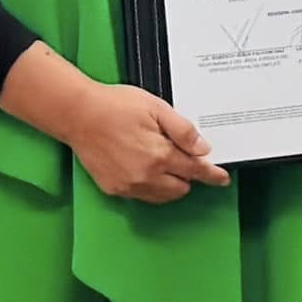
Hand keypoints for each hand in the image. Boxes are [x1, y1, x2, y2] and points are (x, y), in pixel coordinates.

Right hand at [67, 80, 229, 204]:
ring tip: (164, 159)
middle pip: (181, 187)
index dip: (212, 174)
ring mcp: (129, 186)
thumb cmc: (116, 105)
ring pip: (163, 195)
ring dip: (171, 183)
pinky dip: (151, 186)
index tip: (222, 178)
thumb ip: (182, 130)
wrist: (79, 114)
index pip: (195, 170)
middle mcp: (146, 176)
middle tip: (185, 156)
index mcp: (159, 155)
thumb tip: (203, 149)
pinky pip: (142, 195)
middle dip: (189, 175)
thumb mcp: (156, 107)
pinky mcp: (114, 189)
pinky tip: (145, 166)